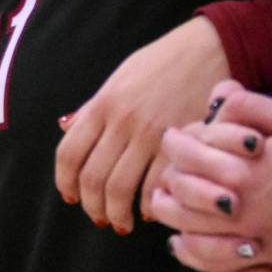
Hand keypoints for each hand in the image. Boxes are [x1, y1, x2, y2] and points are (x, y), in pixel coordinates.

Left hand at [55, 16, 229, 232]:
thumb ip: (92, 108)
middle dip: (93, 206)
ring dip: (117, 214)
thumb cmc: (160, 65)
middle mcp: (122, 121)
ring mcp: (150, 133)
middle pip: (93, 177)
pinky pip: (157, 185)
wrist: (206, 50)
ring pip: (120, 188)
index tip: (71, 197)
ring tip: (121, 222)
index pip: (69, 153)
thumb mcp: (118, 79)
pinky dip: (149, 205)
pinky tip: (150, 210)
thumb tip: (65, 128)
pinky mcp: (180, 143)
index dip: (65, 182)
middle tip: (100, 217)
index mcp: (103, 104)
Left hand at [147, 83, 271, 271]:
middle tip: (162, 186)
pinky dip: (214, 269)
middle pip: (185, 206)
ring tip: (173, 230)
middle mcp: (249, 211)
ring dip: (182, 237)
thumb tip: (215, 98)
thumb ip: (247, 106)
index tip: (172, 139)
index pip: (186, 159)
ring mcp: (266, 243)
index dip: (174, 145)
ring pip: (203, 248)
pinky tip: (206, 258)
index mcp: (245, 171)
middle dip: (167, 192)